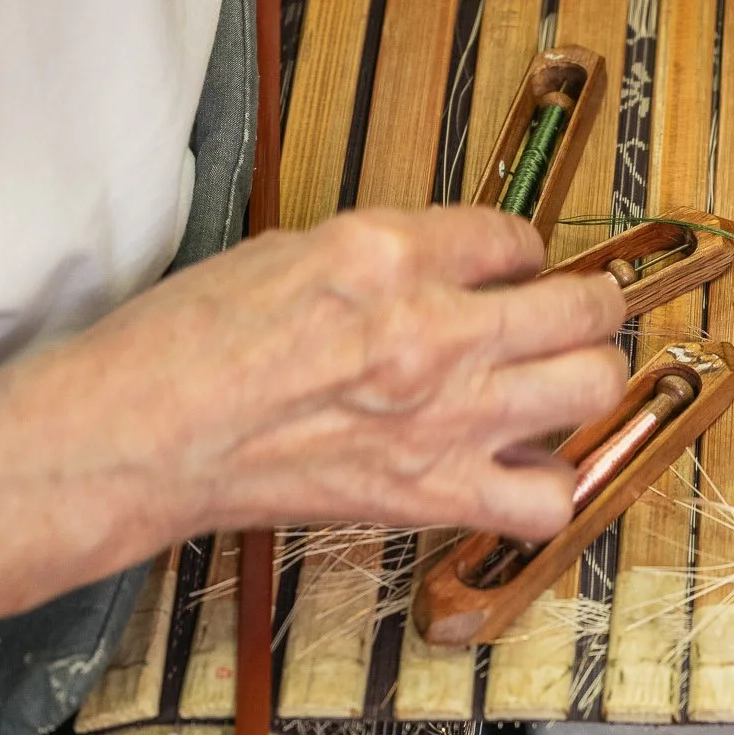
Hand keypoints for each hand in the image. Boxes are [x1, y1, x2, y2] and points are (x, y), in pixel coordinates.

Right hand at [31, 205, 628, 545]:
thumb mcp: (289, 252)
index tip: (515, 265)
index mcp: (389, 253)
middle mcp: (435, 330)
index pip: (511, 234)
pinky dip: (549, 485)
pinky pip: (548, 499)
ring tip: (564, 378)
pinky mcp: (435, 492)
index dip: (522, 249)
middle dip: (590, 304)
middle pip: (583, 307)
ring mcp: (447, 418)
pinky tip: (522, 467)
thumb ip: (384, 259)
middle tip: (576, 311)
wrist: (141, 438)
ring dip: (587, 377)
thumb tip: (444, 269)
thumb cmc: (186, 342)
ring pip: (593, 385)